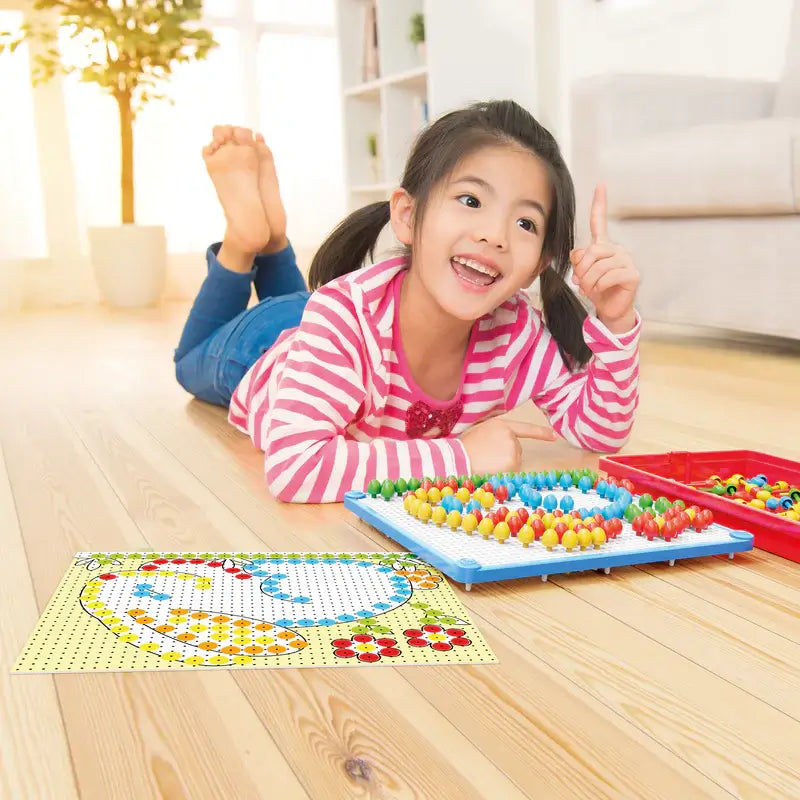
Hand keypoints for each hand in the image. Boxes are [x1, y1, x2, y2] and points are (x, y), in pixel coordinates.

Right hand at [460, 417, 557, 475]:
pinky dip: (504, 472)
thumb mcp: (481, 432)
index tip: (554, 436)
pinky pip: (512, 470)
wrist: (458, 458)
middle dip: (506, 454)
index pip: (526, 428)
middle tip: (487, 455)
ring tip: (487, 461)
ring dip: (504, 464)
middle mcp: (511, 436)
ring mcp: (513, 449)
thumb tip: (507, 443)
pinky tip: (492, 469)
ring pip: (514, 460)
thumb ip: (497, 434)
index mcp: (502, 425)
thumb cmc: (466, 447)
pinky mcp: (512, 462)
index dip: (541, 432)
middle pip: (517, 448)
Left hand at [570, 184, 639, 333]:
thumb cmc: (596, 289)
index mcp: (603, 246)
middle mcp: (617, 249)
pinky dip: (599, 286)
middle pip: (592, 251)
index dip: (600, 203)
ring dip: (588, 281)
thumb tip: (580, 257)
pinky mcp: (632, 274)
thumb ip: (578, 260)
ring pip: (598, 266)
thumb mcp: (581, 273)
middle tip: (580, 282)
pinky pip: (608, 276)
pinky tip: (600, 291)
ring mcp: (627, 260)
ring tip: (588, 290)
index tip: (601, 185)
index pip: (600, 222)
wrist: (609, 309)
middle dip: (581, 269)